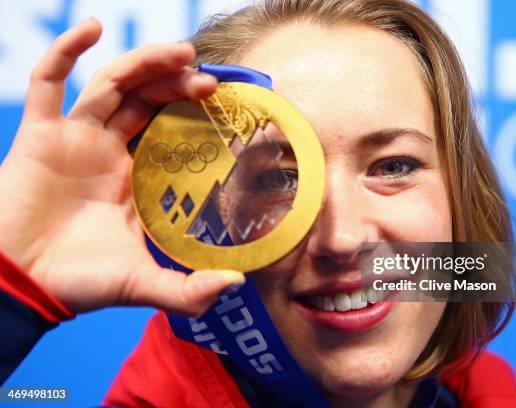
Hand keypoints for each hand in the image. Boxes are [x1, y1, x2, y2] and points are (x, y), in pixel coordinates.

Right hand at [0, 18, 243, 315]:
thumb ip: (188, 290)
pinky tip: (91, 28)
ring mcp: (73, 138)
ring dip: (144, 63)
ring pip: (112, 85)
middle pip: (147, 100)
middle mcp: (108, 151)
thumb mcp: (143, 283)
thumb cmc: (79, 284)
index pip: (169, 130)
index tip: (224, 105)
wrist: (21, 287)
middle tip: (209, 79)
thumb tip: (237, 283)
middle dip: (177, 84)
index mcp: (135, 177)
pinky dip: (65, 51)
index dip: (193, 114)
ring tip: (180, 52)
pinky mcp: (38, 135)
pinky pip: (47, 83)